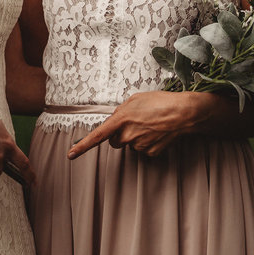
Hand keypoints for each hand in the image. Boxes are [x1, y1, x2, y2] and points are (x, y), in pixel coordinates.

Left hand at [68, 91, 199, 158]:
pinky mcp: (150, 153)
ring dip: (136, 136)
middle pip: (115, 141)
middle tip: (135, 123)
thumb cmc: (160, 101)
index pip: (97, 136)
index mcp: (121, 120)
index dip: (82, 146)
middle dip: (120, 135)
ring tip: (151, 124)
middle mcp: (127, 135)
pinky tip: (157, 132)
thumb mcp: (135, 99)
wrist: (182, 113)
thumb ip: (121, 111)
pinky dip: (148, 142)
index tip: (70, 155)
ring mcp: (139, 146)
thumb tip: (116, 120)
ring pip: (131, 145)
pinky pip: (144, 149)